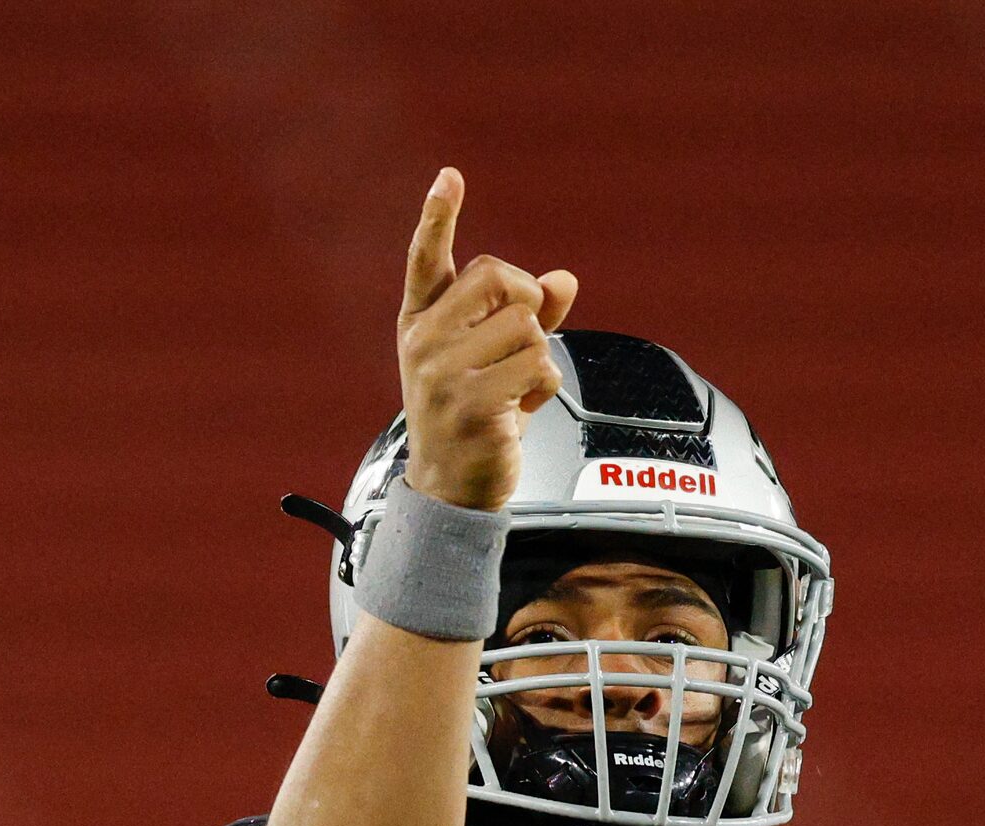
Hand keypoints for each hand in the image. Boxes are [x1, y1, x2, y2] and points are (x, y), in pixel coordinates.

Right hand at [396, 168, 578, 511]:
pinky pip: (538, 366)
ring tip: (517, 386)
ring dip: (539, 355)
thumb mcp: (490, 361)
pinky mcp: (473, 403)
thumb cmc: (470, 418)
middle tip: (524, 336)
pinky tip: (525, 407)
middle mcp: (423, 342)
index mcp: (419, 323)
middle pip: (496, 278)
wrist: (451, 489)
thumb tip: (565, 279)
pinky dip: (546, 384)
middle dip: (526, 300)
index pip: (425, 259)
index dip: (438, 216)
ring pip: (527, 326)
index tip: (451, 176)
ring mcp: (443, 373)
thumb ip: (528, 317)